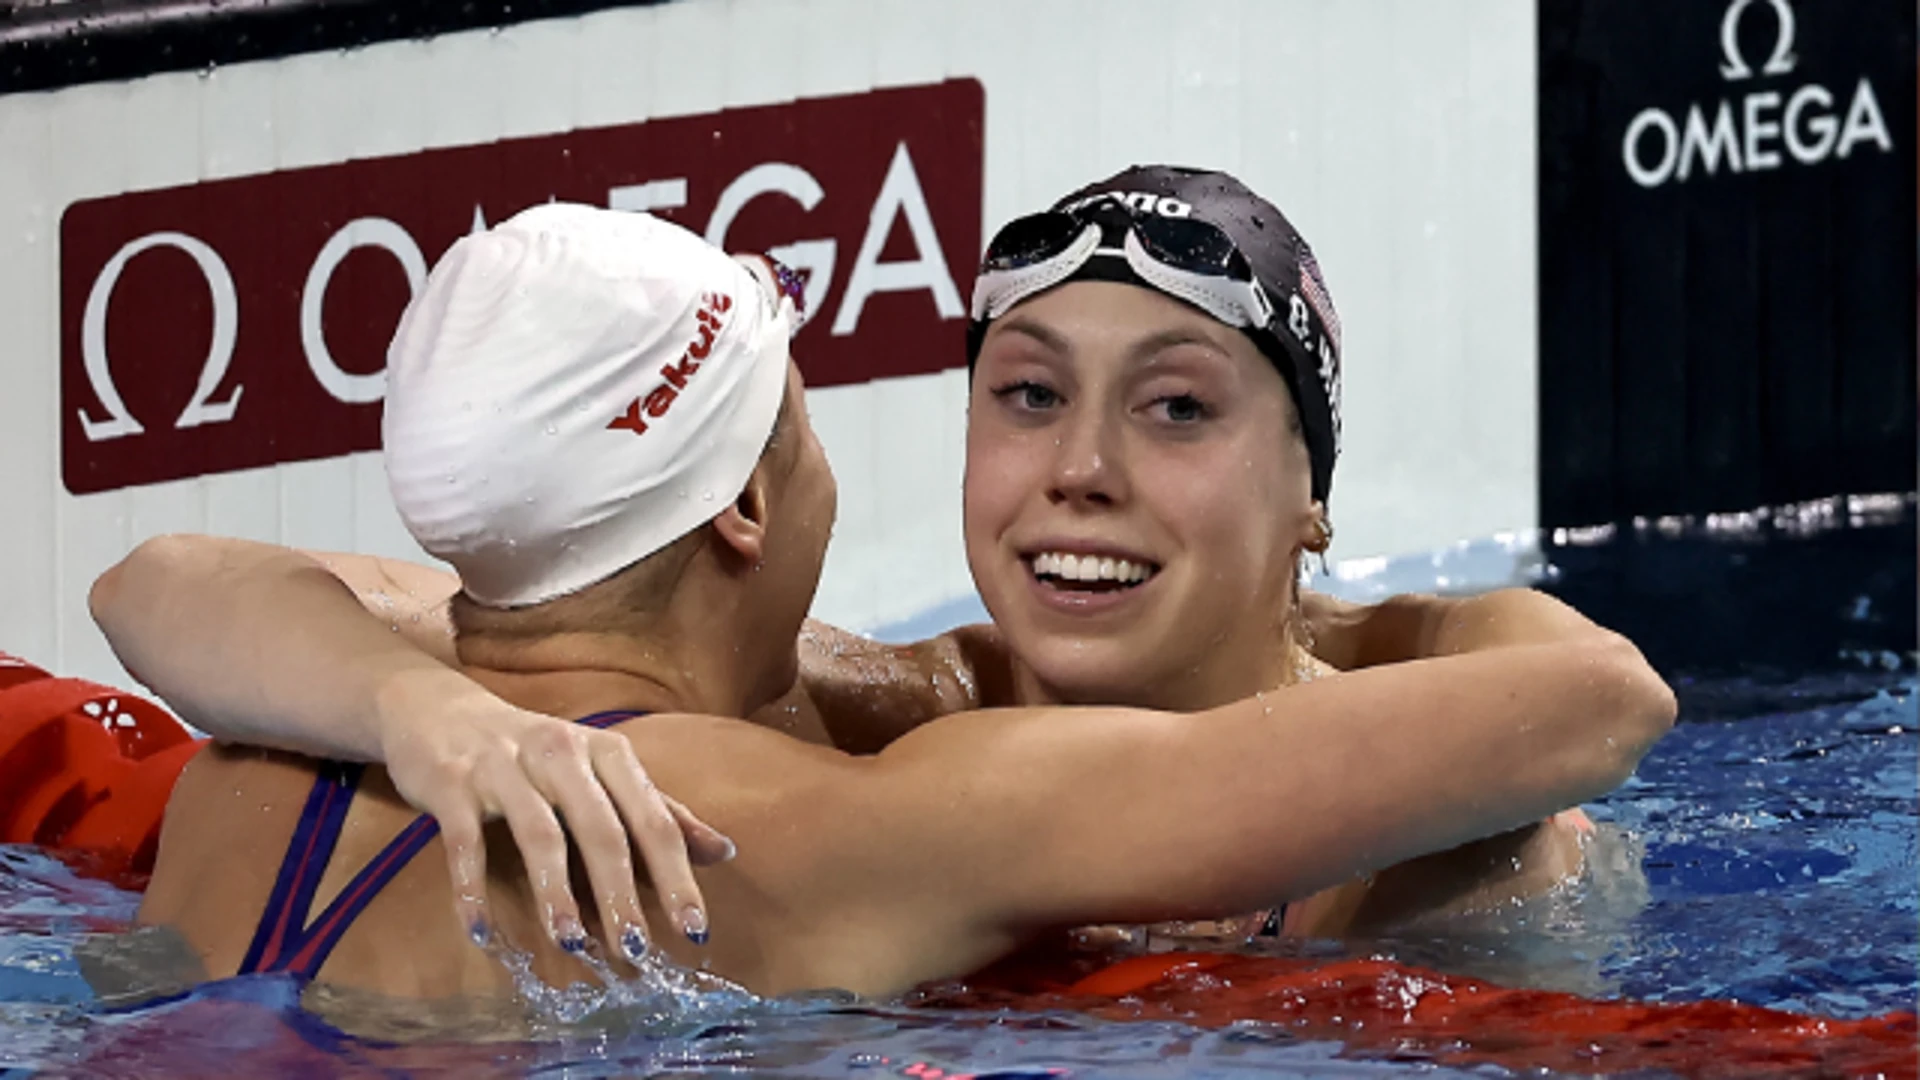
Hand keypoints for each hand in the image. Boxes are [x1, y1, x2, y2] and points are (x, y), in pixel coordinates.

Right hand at [379, 693, 733, 961]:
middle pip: (602, 830)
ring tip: (570, 944)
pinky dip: (472, 889)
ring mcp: (505, 766)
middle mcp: (562, 753)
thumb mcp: (601, 770)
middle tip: (634, 950)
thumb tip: (723, 851)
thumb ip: (659, 810)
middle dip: (621, 893)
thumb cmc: (534, 753)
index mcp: (608, 753)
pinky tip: (482, 935)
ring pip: (540, 835)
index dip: (678, 876)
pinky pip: (465, 842)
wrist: (437, 709)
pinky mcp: (452, 782)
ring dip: (556, 893)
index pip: (653, 819)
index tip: (695, 930)